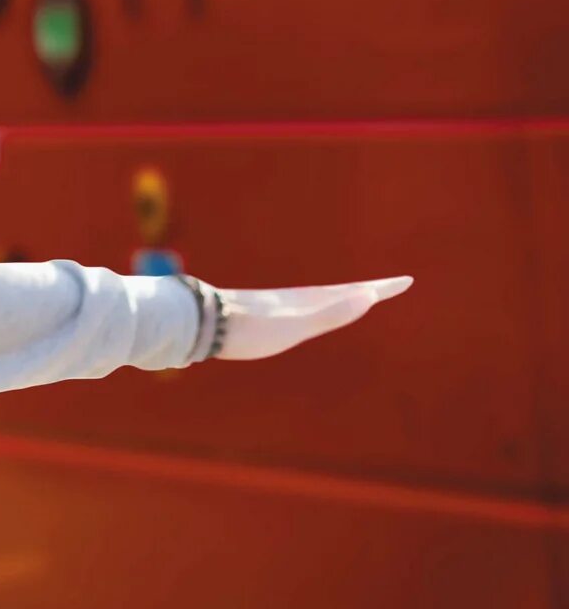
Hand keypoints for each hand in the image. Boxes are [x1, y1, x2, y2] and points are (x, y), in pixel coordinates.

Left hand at [216, 277, 411, 360]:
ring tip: (353, 297)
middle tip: (388, 287)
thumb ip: (329, 312)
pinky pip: (299, 309)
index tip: (407, 280)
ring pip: (318, 299)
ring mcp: (278, 306)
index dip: (381, 289)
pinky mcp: (261, 315)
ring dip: (341, 297)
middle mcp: (295, 300)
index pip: (354, 293)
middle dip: (366, 290)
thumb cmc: (250, 328)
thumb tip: (368, 295)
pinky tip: (303, 312)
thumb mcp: (295, 324)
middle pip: (339, 293)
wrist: (200, 323)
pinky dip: (315, 307)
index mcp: (308, 301)